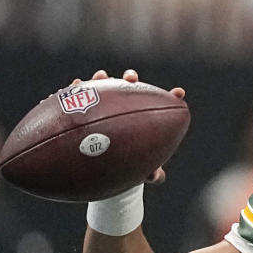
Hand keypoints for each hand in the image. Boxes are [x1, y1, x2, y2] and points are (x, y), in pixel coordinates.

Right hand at [72, 68, 180, 184]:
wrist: (105, 169)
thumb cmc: (130, 166)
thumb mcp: (142, 170)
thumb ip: (152, 174)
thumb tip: (154, 176)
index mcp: (144, 118)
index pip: (160, 105)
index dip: (172, 97)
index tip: (180, 93)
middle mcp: (124, 106)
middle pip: (129, 86)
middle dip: (130, 78)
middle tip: (130, 79)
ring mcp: (104, 105)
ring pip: (102, 87)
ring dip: (101, 79)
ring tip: (101, 76)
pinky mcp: (82, 110)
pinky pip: (76, 98)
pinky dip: (74, 90)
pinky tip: (73, 86)